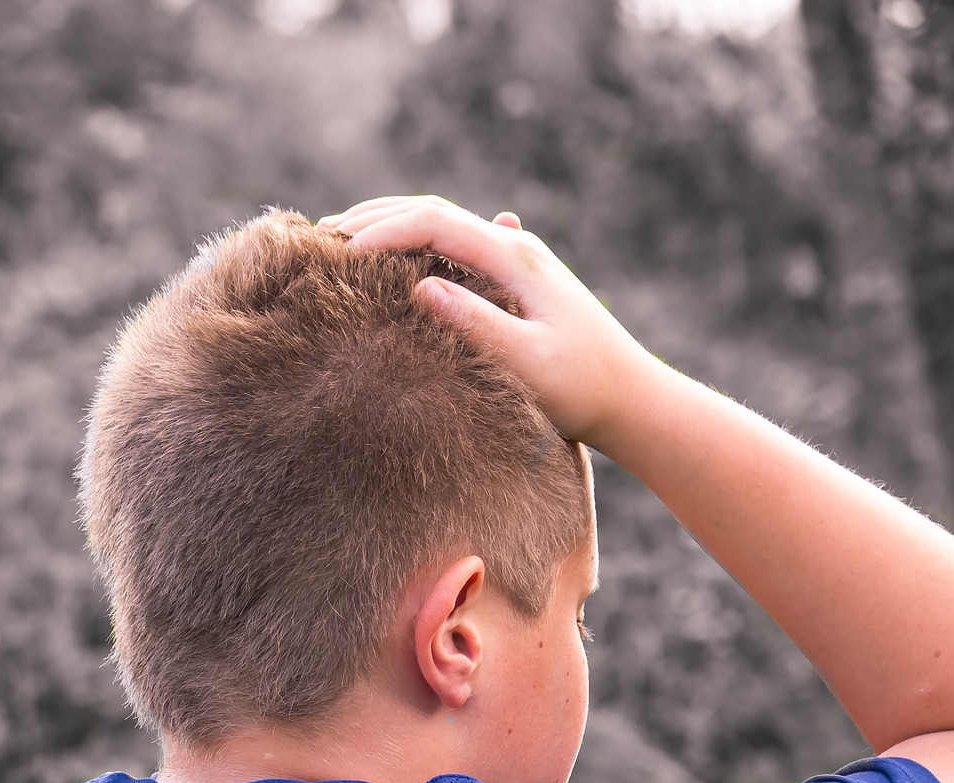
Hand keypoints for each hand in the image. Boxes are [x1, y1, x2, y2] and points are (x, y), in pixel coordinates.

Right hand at [319, 196, 653, 450]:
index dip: (382, 232)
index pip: (434, 222)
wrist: (634, 401)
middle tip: (319, 237)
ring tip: (341, 242)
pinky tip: (394, 257)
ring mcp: (516, 261)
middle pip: (432, 210)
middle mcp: (516, 248)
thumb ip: (477, 324)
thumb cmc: (584, 391)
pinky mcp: (515, 282)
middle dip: (374, 218)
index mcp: (515, 258)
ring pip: (443, 224)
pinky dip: (414, 243)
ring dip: (391, 225)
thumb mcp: (529, 363)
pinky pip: (455, 246)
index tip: (339, 257)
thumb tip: (421, 287)